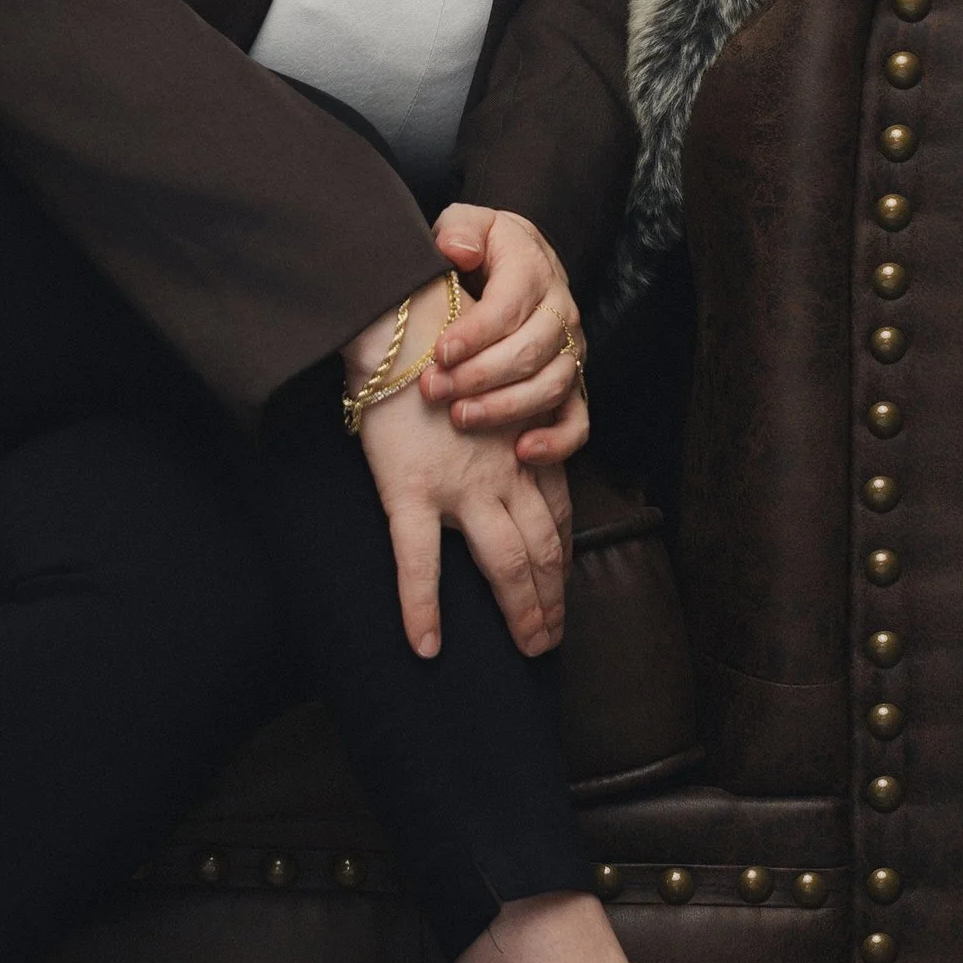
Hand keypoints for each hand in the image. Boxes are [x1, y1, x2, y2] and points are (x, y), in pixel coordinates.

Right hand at [345, 277, 572, 659]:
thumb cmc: (440, 339)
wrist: (399, 314)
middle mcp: (503, 470)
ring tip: (526, 647)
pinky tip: (426, 646)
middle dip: (551, 598)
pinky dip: (422, 610)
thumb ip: (505, 418)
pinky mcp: (411, 489)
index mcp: (520, 444)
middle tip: (550, 639)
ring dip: (521, 611)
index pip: (555, 514)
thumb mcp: (491, 379)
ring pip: (505, 563)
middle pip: (541, 548)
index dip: (562, 558)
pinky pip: (419, 563)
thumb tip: (507, 446)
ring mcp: (460, 484)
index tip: (562, 588)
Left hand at [422, 204, 588, 466]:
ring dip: (505, 408)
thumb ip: (459, 229)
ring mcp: (570, 350)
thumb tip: (459, 249)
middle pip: (529, 351)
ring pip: (551, 386)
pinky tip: (522, 452)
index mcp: (533, 270)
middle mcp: (560, 312)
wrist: (518, 260)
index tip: (441, 352)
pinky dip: (556, 440)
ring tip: (461, 417)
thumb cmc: (483, 246)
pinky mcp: (573, 382)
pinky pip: (578, 419)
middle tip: (434, 388)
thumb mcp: (467, 223)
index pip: (509, 305)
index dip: (475, 333)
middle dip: (478, 375)